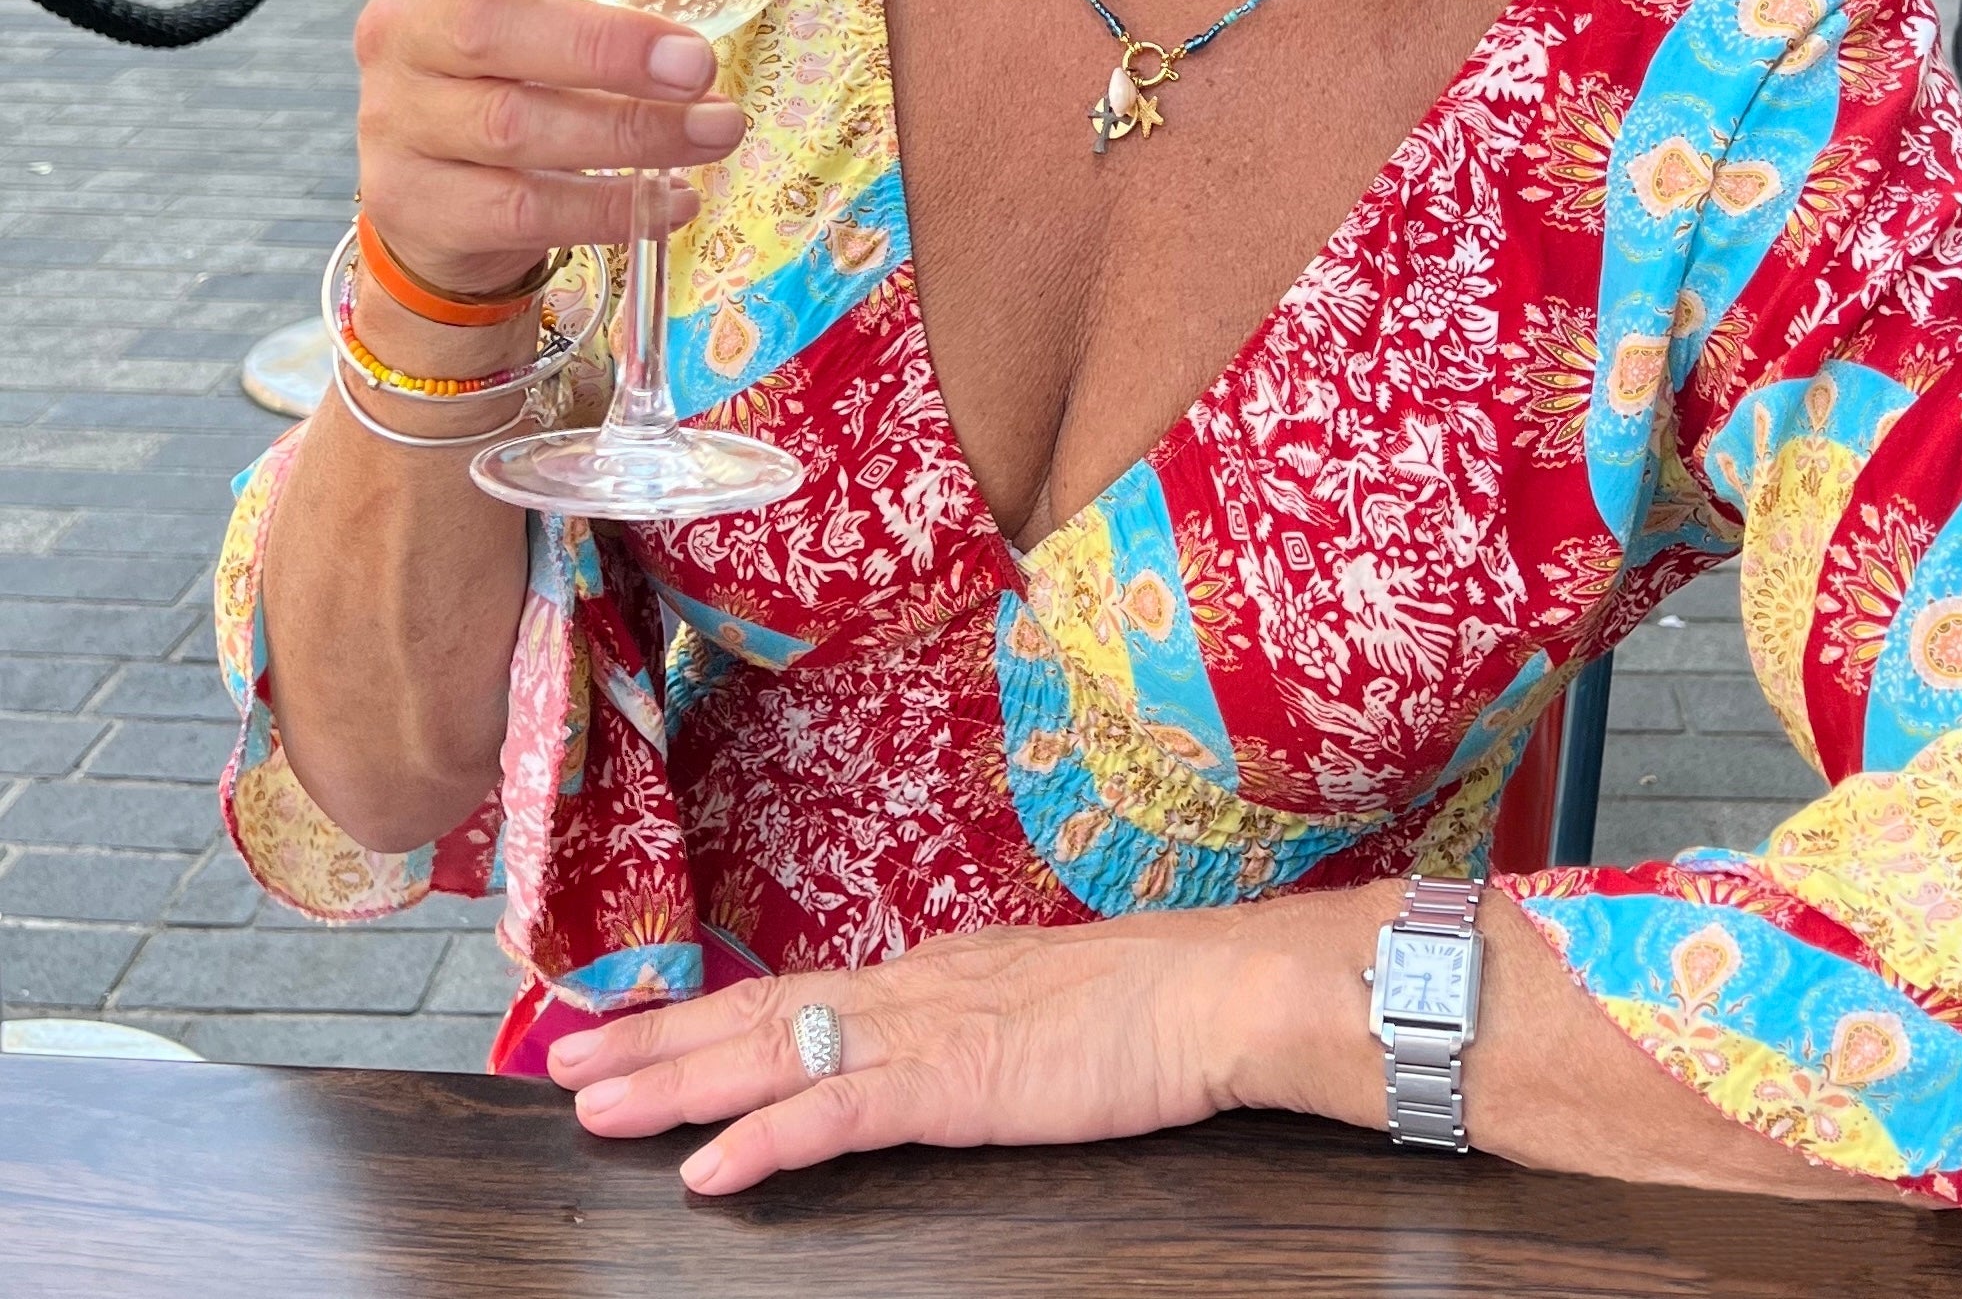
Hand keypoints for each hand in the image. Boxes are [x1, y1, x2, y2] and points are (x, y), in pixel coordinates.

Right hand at [357, 0, 746, 295]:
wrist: (432, 200)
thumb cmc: (507, 75)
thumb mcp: (530, 5)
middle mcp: (404, 35)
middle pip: (487, 30)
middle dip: (607, 50)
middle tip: (697, 65)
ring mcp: (400, 124)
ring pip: (514, 128)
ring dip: (633, 133)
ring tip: (717, 129)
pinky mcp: (420, 206)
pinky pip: (521, 209)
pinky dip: (606, 207)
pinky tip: (669, 200)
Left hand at [548, 914, 1241, 1194]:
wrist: (1215, 991)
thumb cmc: (1156, 1003)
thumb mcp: (1048, 1001)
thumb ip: (986, 1016)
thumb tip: (951, 1037)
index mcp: (933, 974)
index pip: (797, 991)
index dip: (707, 1012)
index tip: (634, 1024)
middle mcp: (912, 990)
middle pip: (759, 1012)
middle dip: (654, 1038)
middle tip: (564, 1058)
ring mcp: (927, 1034)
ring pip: (774, 1053)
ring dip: (676, 1082)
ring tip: (593, 1104)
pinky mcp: (953, 1086)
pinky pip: (838, 1114)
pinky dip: (763, 1138)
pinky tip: (706, 1169)